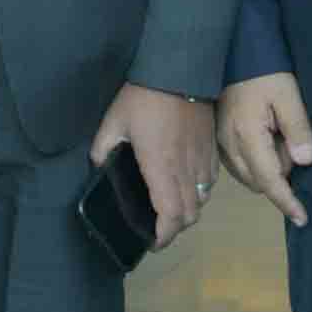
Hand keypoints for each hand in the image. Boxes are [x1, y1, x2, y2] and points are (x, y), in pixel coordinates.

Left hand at [93, 84, 214, 249]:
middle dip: (174, 229)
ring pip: (202, 200)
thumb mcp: (113, 122)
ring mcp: (202, 160)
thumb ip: (103, 148)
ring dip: (187, 211)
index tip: (151, 242)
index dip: (163, 236)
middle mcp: (186, 170)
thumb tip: (100, 167)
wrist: (179, 69)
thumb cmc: (143, 97)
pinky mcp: (212, 150)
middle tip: (156, 229)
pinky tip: (183, 185)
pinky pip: (210, 182)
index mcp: (161, 168)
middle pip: (189, 215)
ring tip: (169, 209)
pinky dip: (198, 192)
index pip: (170, 215)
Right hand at [213, 72, 311, 226]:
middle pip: (258, 182)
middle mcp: (229, 146)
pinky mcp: (219, 138)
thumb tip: (306, 161)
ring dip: (268, 169)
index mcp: (247, 137)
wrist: (233, 52)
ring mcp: (221, 143)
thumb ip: (298, 128)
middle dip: (280, 176)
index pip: (269, 180)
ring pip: (249, 176)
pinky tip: (267, 138)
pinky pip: (239, 165)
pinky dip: (257, 162)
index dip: (287, 202)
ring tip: (279, 135)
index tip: (303, 219)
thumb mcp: (288, 95)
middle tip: (292, 142)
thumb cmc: (264, 72)